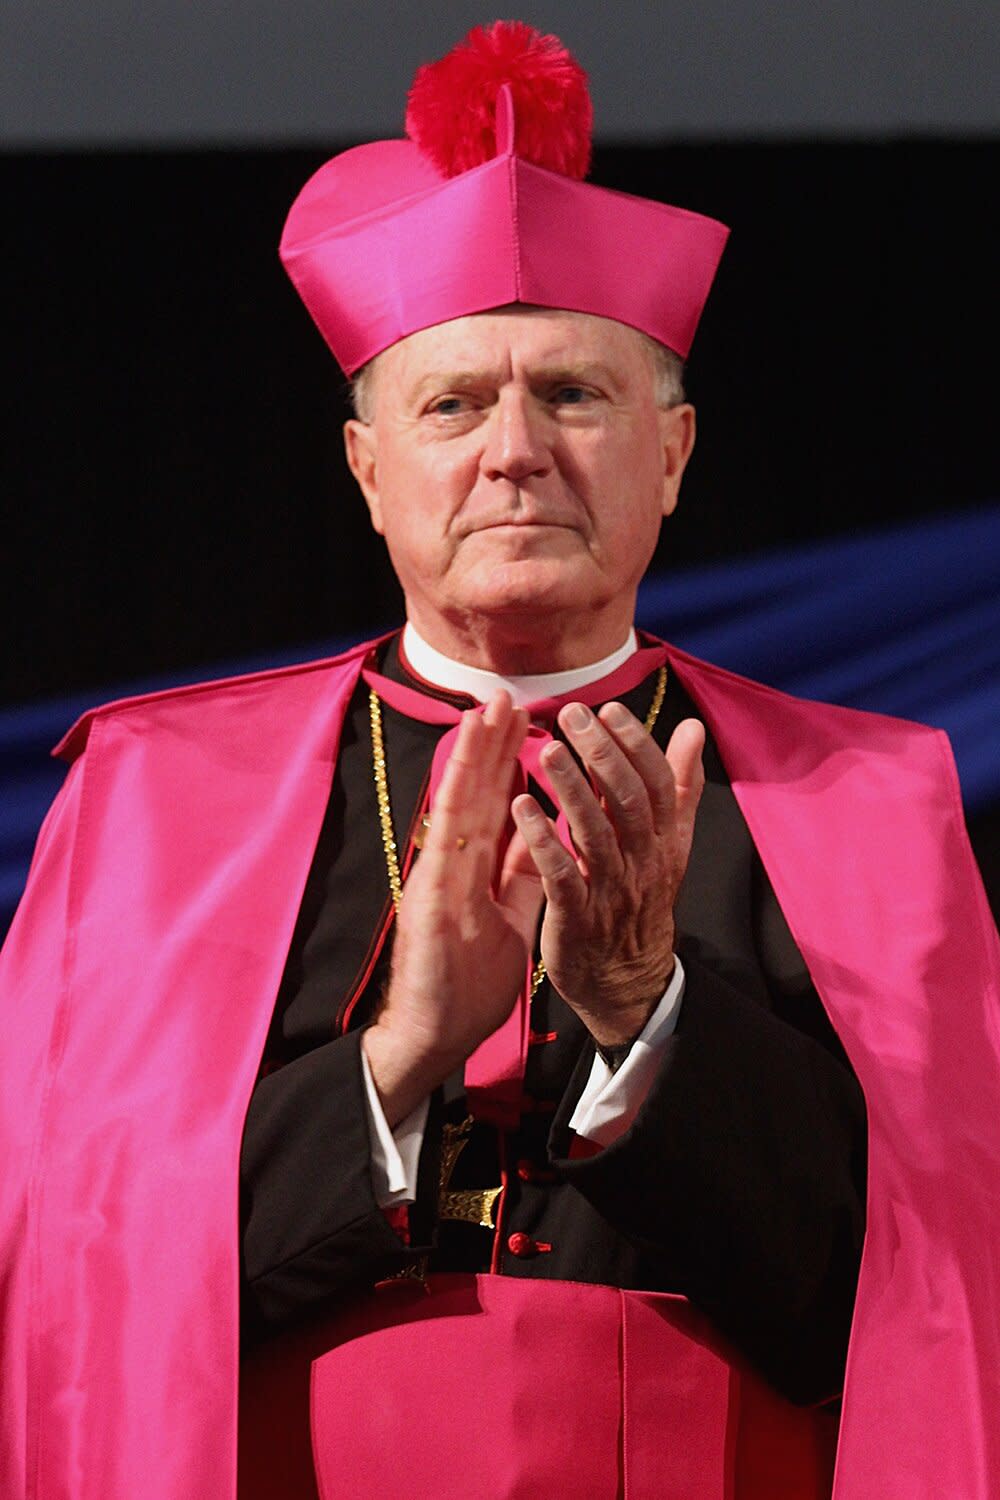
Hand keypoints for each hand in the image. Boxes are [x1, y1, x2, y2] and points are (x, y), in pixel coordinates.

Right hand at [363, 692, 545, 1125]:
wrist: (434, 1033)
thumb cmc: (468, 982)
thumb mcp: (510, 919)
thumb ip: (520, 876)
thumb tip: (540, 834)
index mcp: (476, 870)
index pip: (497, 806)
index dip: (510, 763)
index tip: (526, 721)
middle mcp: (453, 863)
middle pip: (478, 793)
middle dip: (493, 744)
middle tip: (507, 694)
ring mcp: (438, 874)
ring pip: (459, 802)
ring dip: (473, 754)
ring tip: (487, 709)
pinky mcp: (430, 894)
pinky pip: (449, 839)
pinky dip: (458, 798)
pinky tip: (468, 764)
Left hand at [509, 700, 704, 1047]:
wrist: (628, 984)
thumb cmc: (641, 900)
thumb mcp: (670, 845)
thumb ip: (679, 785)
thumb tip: (692, 728)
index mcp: (664, 840)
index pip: (656, 783)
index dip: (635, 744)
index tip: (609, 708)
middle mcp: (642, 861)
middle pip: (627, 800)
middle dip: (601, 754)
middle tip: (573, 713)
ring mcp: (611, 891)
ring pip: (595, 832)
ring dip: (572, 788)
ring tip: (547, 749)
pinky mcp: (577, 918)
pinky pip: (563, 876)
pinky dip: (544, 841)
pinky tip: (523, 807)